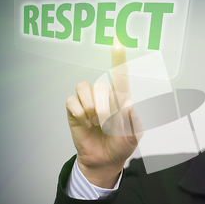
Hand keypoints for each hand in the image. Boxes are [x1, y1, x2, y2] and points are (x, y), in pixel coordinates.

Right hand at [65, 40, 142, 187]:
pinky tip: (85, 124)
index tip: (117, 42)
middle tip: (106, 124)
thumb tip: (128, 104)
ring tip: (95, 122)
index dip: (118, 58)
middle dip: (103, 108)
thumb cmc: (121, 146)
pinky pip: (71, 100)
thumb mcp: (133, 138)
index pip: (120, 75)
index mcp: (122, 99)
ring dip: (90, 108)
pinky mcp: (74, 110)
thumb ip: (133, 122)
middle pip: (100, 86)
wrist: (104, 161)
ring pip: (85, 88)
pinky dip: (78, 113)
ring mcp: (88, 102)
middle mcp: (105, 96)